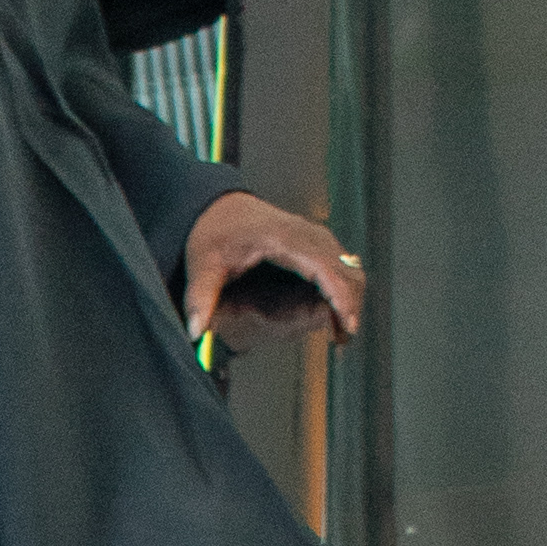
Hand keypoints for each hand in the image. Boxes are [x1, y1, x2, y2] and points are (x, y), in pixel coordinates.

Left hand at [181, 189, 364, 344]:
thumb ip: (200, 298)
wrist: (221, 207)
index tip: (346, 324)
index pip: (325, 268)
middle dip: (350, 305)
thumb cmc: (216, 231)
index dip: (340, 297)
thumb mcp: (203, 264)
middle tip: (341, 339)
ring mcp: (315, 238)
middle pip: (347, 270)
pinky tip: (335, 313)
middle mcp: (307, 235)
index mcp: (284, 238)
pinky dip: (343, 290)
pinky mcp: (316, 244)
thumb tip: (196, 330)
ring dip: (349, 299)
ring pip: (350, 269)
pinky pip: (341, 266)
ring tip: (340, 332)